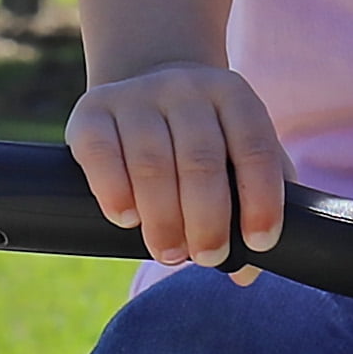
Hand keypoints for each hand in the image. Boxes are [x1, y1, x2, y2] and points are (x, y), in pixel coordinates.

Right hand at [68, 65, 293, 273]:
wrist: (143, 80)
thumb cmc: (203, 134)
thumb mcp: (235, 151)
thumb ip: (253, 202)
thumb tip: (246, 273)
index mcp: (232, 95)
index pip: (255, 148)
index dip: (261, 199)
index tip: (258, 244)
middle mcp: (186, 88)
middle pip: (200, 160)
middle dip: (207, 219)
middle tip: (207, 257)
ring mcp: (136, 95)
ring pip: (151, 162)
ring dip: (162, 218)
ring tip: (169, 253)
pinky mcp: (91, 109)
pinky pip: (101, 152)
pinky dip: (114, 190)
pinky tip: (126, 219)